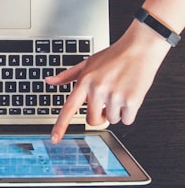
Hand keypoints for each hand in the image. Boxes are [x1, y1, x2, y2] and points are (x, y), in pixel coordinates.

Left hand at [46, 21, 169, 142]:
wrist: (139, 48)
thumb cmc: (114, 56)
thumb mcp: (87, 63)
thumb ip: (67, 75)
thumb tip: (49, 81)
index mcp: (85, 81)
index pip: (69, 108)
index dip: (60, 125)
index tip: (54, 139)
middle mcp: (97, 89)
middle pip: (93, 120)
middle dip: (100, 115)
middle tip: (106, 100)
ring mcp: (114, 96)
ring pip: (112, 120)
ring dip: (116, 111)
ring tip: (120, 91)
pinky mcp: (131, 101)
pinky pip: (127, 120)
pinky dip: (129, 112)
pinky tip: (130, 95)